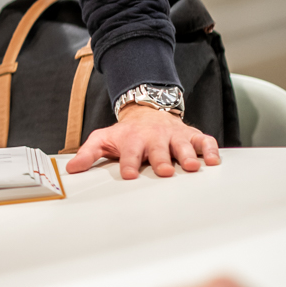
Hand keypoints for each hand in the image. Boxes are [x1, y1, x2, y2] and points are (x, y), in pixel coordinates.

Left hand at [64, 105, 219, 177]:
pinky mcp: (193, 136)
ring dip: (187, 155)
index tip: (129, 174)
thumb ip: (88, 154)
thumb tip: (72, 169)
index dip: (128, 163)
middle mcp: (155, 137)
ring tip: (191, 166)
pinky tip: (214, 160)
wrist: (147, 112)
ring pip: (183, 145)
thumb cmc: (126, 133)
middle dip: (160, 159)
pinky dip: (211, 149)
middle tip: (164, 170)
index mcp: (133, 139)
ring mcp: (175, 136)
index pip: (129, 152)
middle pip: (158, 149)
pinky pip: (205, 141)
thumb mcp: (103, 139)